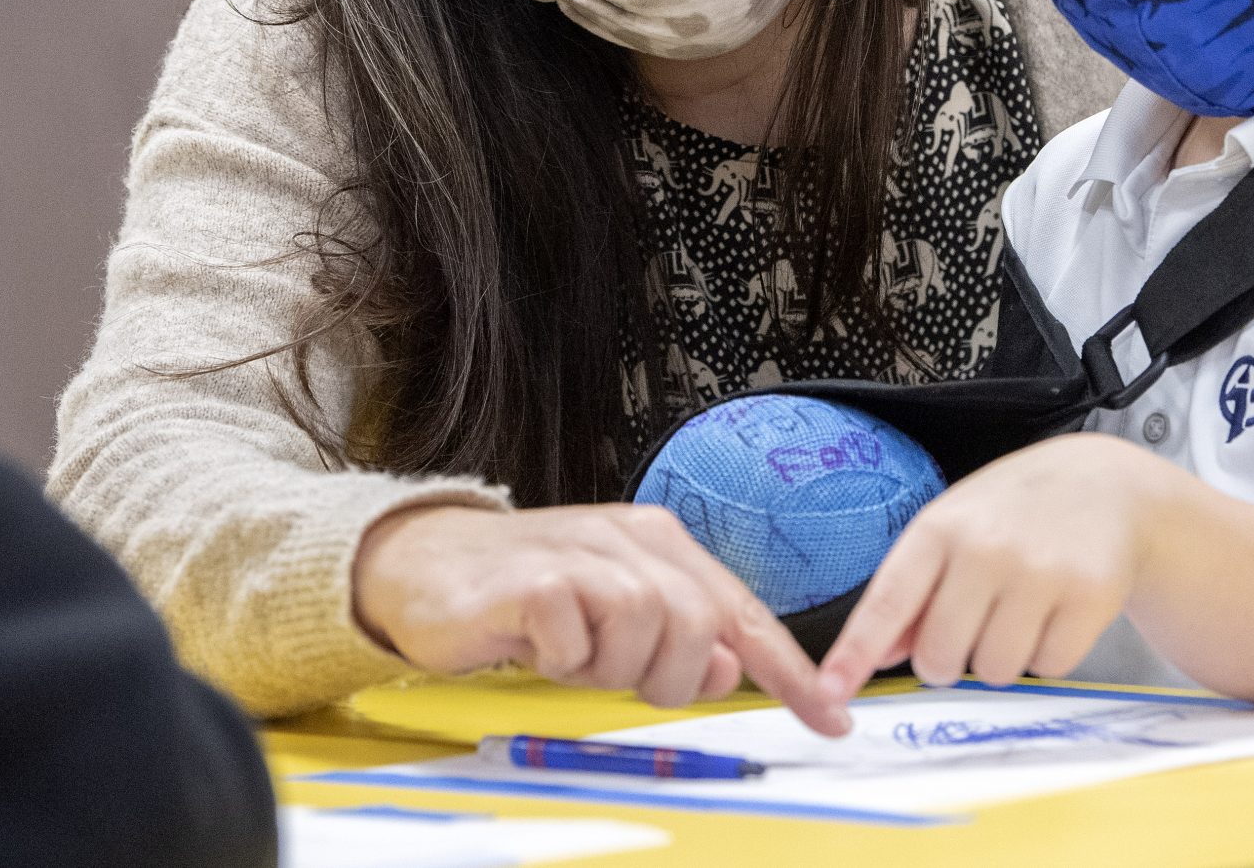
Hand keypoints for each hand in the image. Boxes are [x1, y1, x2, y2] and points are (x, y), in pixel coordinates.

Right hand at [354, 502, 849, 734]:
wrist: (422, 565)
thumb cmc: (523, 591)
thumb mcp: (611, 616)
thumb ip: (676, 638)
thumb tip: (726, 671)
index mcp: (657, 542)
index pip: (742, 611)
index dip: (790, 670)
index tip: (830, 716)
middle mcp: (628, 537)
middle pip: (700, 626)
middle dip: (668, 675)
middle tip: (616, 673)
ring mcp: (582, 552)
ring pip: (647, 632)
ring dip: (607, 668)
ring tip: (568, 653)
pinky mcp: (536, 581)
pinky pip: (580, 644)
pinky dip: (562, 661)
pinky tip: (536, 644)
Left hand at [818, 433, 1177, 700]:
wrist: (1109, 484)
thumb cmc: (1015, 511)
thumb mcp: (955, 528)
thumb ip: (914, 590)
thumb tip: (881, 655)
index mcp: (940, 528)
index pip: (887, 602)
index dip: (856, 652)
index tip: (830, 691)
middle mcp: (986, 548)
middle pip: (940, 658)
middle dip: (949, 659)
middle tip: (973, 623)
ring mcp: (1041, 572)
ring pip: (995, 671)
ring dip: (1002, 656)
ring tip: (1020, 609)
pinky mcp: (1091, 596)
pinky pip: (1049, 666)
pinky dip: (1050, 652)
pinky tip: (1057, 609)